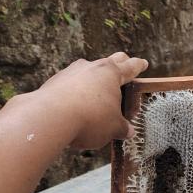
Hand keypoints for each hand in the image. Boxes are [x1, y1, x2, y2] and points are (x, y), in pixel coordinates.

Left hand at [27, 51, 147, 148]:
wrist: (50, 117)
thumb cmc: (89, 119)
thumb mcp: (112, 128)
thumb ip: (122, 128)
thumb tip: (128, 131)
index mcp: (112, 74)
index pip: (130, 67)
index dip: (138, 66)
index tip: (142, 63)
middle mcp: (92, 67)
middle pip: (110, 60)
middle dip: (119, 62)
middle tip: (124, 64)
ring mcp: (71, 72)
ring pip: (87, 71)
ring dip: (93, 79)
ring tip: (96, 92)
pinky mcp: (54, 82)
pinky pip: (69, 84)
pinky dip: (75, 91)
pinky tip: (74, 105)